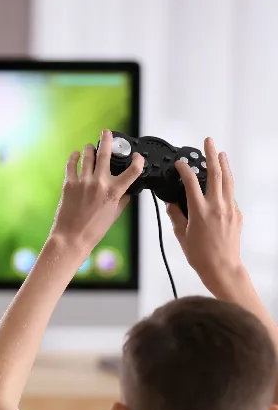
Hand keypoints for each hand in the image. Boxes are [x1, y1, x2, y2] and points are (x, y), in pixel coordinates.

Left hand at [49, 130, 143, 250]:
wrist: (72, 237)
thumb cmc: (93, 229)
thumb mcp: (115, 214)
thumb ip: (122, 199)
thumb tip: (127, 190)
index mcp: (114, 192)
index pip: (133, 170)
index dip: (138, 161)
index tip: (137, 157)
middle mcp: (99, 183)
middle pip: (106, 154)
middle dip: (107, 140)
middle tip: (106, 132)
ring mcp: (83, 182)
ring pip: (88, 156)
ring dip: (90, 149)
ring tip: (90, 147)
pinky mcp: (69, 184)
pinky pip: (71, 165)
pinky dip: (74, 157)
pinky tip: (76, 154)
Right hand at [166, 137, 242, 291]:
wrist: (222, 267)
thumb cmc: (200, 254)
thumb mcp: (181, 235)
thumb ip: (176, 215)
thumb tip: (171, 204)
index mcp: (199, 210)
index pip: (191, 182)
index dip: (185, 169)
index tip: (180, 163)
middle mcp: (217, 206)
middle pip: (216, 173)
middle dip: (212, 154)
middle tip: (209, 141)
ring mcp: (229, 209)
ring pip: (228, 180)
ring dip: (224, 165)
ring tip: (220, 153)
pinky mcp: (237, 214)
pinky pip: (231, 195)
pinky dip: (226, 185)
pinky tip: (222, 183)